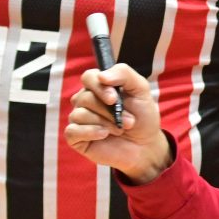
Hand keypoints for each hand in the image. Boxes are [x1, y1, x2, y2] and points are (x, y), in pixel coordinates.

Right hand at [65, 64, 170, 182]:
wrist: (146, 145)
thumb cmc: (142, 116)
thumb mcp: (140, 90)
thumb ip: (124, 74)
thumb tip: (101, 76)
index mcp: (99, 87)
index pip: (88, 77)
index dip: (100, 88)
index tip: (114, 99)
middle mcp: (85, 100)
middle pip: (85, 98)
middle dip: (109, 111)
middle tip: (128, 121)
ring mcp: (79, 118)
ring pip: (80, 114)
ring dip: (105, 123)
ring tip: (120, 130)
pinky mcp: (76, 137)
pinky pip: (72, 130)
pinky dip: (91, 132)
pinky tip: (104, 135)